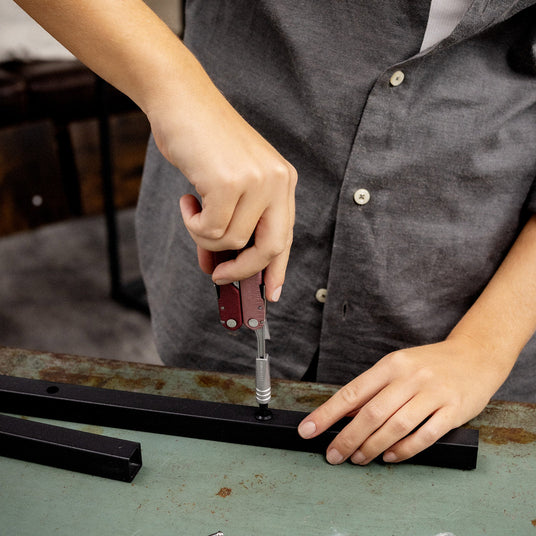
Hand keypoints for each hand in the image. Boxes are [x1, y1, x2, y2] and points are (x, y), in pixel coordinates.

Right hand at [148, 86, 296, 301]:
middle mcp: (278, 180)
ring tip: (194, 209)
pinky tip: (188, 199)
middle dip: (242, 270)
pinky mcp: (229, 182)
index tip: (271, 294)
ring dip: (204, 236)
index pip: (286, 236)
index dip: (278, 269)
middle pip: (269, 248)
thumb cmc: (203, 143)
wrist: (181, 100)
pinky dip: (193, 224)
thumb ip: (233, 222)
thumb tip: (218, 265)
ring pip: (231, 241)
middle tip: (217, 275)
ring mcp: (256, 181)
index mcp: (283, 181)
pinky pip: (210, 230)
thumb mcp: (228, 183)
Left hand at [298, 336, 507, 464]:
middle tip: (332, 455)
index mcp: (391, 364)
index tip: (308, 429)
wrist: (475, 356)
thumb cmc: (430, 364)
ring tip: (358, 459)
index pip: (352, 392)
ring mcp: (433, 393)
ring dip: (372, 447)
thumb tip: (345, 414)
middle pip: (371, 413)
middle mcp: (409, 377)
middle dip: (347, 438)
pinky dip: (404, 451)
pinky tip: (390, 457)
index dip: (327, 413)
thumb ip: (374, 389)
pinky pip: (424, 435)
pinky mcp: (453, 410)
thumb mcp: (398, 366)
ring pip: (395, 426)